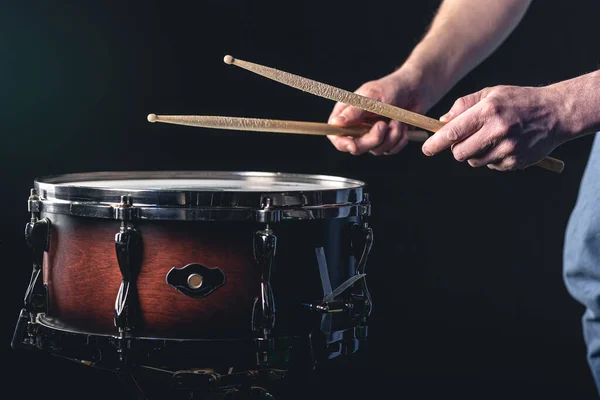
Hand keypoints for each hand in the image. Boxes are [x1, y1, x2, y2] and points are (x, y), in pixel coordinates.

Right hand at [327, 68, 430, 155]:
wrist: (416, 89)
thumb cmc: (392, 87)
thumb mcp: (371, 97)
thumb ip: (354, 112)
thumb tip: (335, 123)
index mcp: (348, 113)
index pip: (336, 135)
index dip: (342, 143)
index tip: (353, 145)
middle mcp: (358, 126)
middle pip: (356, 147)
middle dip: (372, 140)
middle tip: (383, 125)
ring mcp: (372, 134)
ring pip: (376, 150)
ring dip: (390, 137)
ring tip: (397, 120)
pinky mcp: (387, 140)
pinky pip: (390, 150)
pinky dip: (399, 140)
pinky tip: (403, 126)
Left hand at [422, 85, 568, 170]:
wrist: (555, 113)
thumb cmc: (518, 101)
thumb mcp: (491, 93)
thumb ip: (463, 106)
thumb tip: (442, 122)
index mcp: (488, 111)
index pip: (453, 132)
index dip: (436, 143)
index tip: (426, 149)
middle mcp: (497, 130)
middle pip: (459, 153)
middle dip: (456, 149)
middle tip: (464, 139)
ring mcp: (507, 148)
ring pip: (473, 161)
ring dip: (474, 153)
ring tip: (490, 138)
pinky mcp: (515, 162)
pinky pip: (490, 166)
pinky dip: (491, 158)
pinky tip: (504, 144)